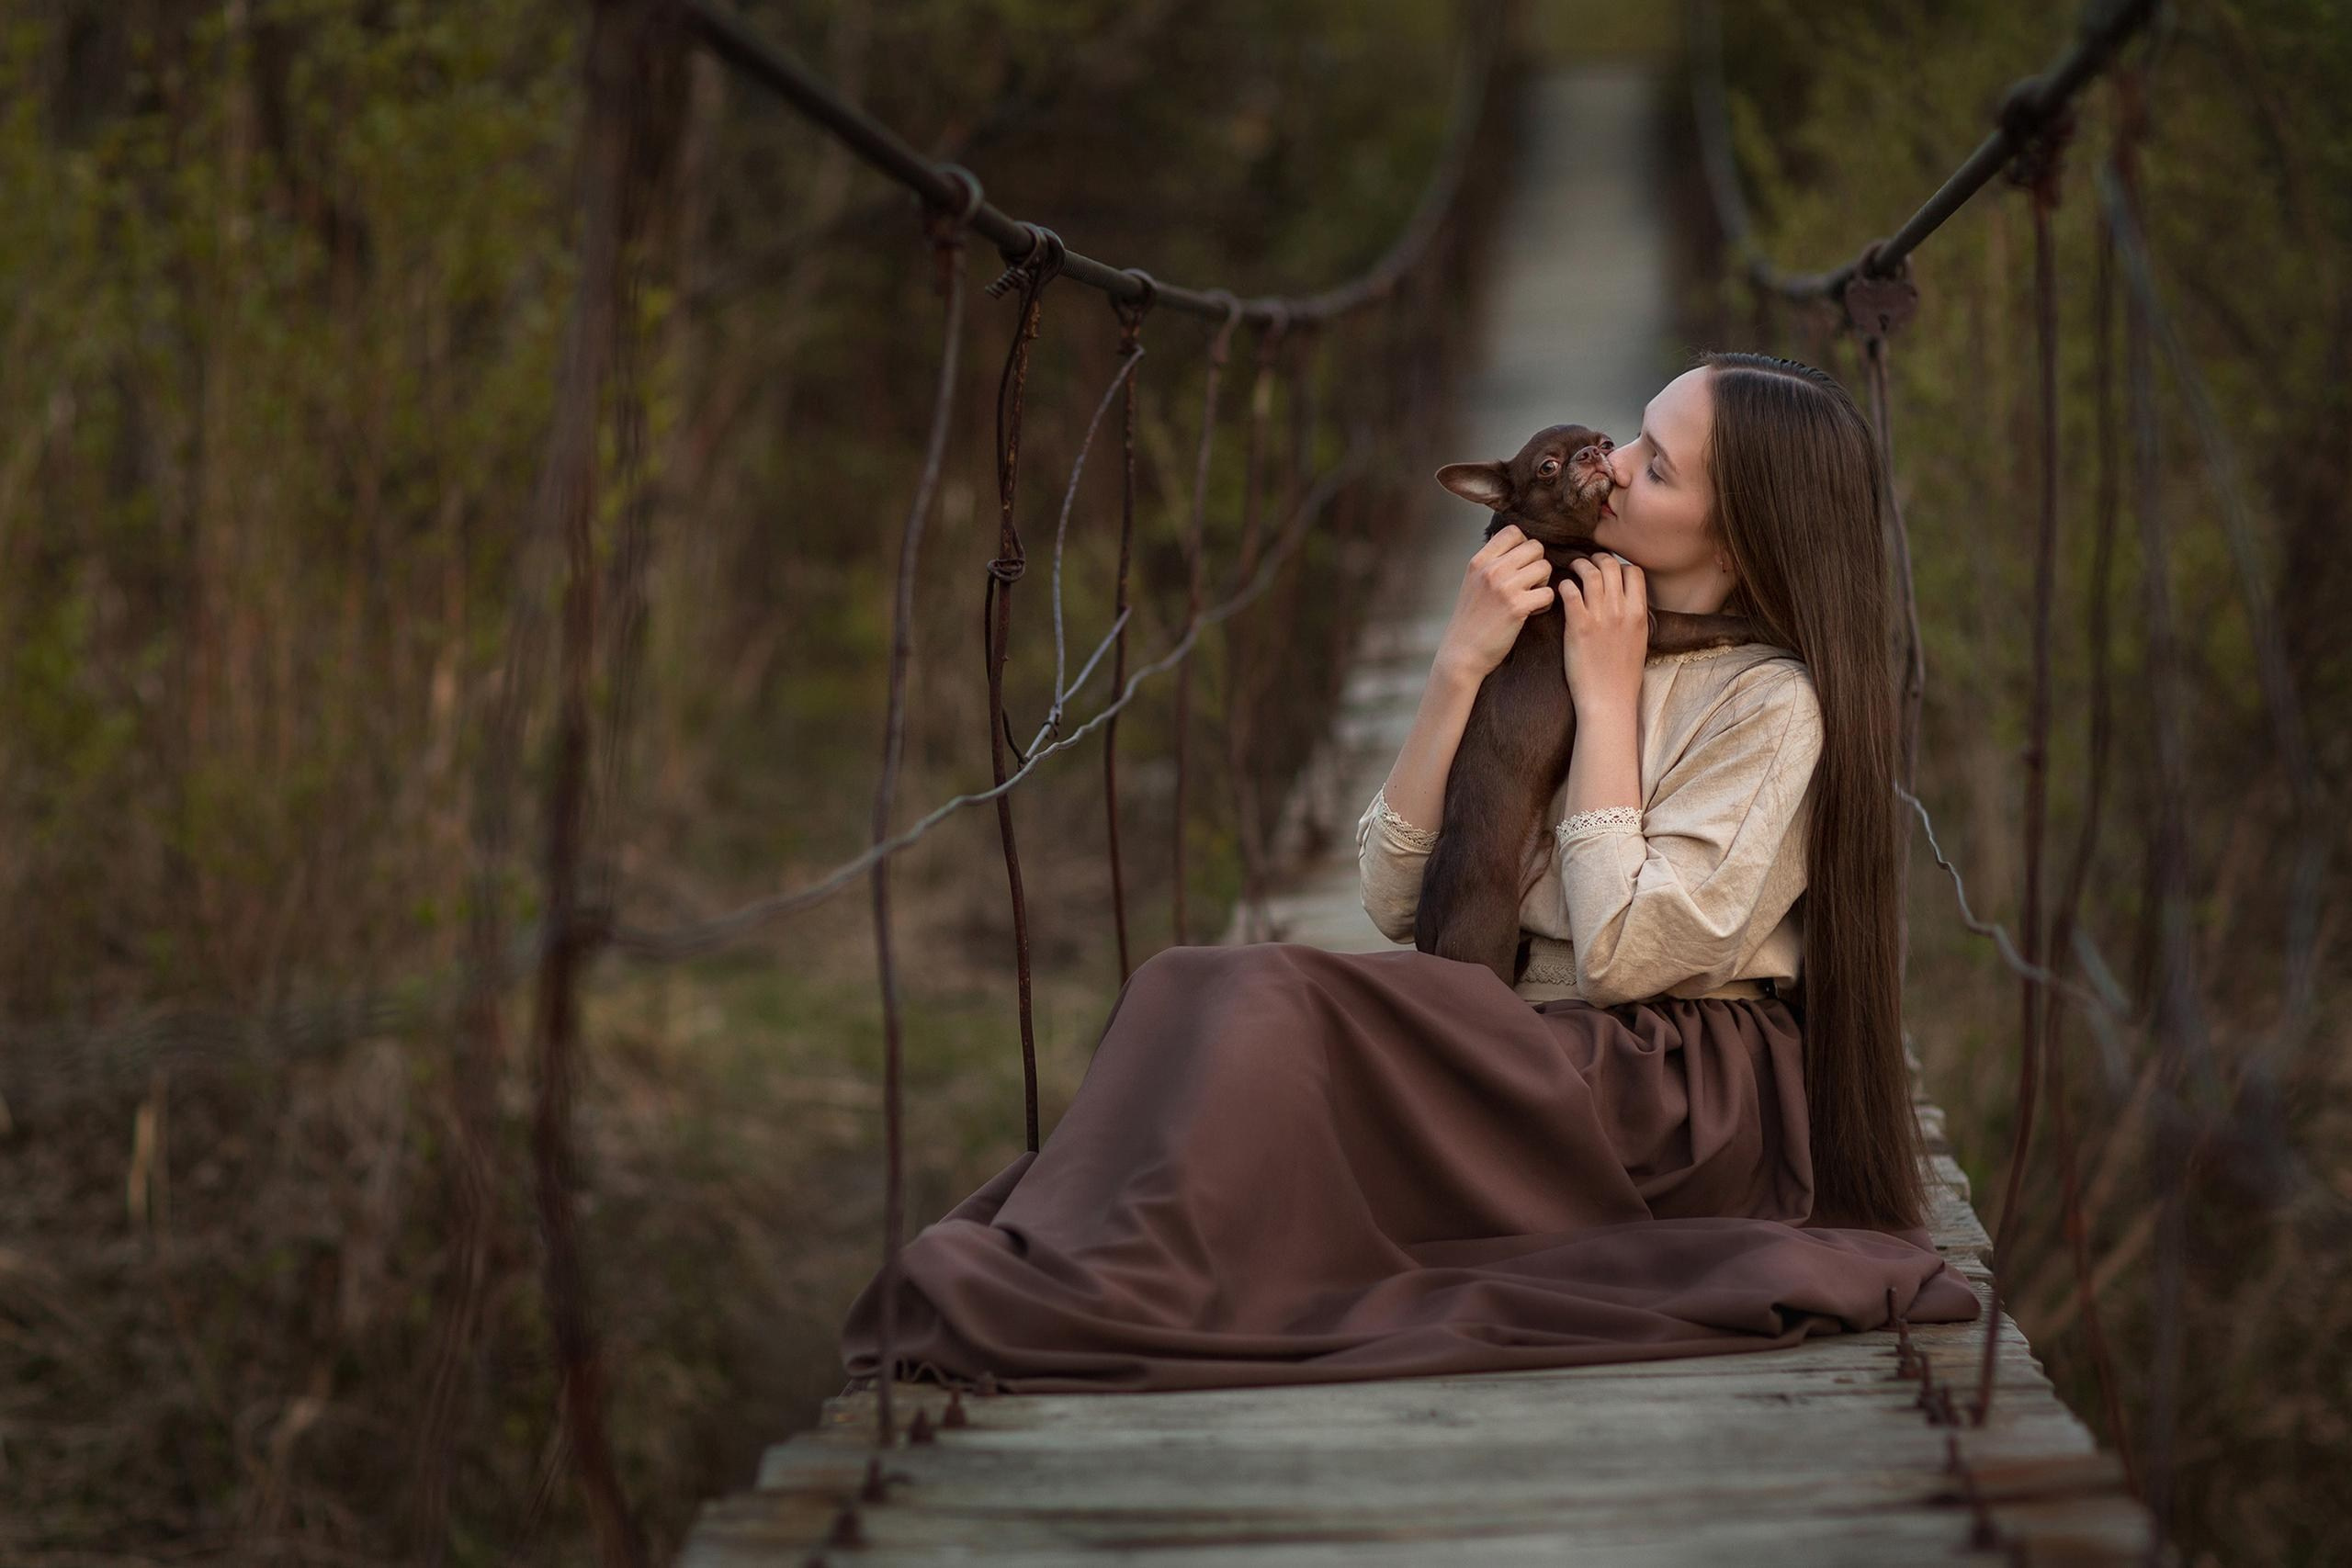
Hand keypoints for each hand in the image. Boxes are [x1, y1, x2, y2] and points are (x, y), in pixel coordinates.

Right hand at [1434, 524, 1553, 683]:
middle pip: (1535, 547)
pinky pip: (1549, 593)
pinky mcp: (1517, 607)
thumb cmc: (1471, 620)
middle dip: (1538, 564)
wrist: (1462, 653)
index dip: (1524, 546)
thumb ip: (1491, 563)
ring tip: (1531, 598)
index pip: (1514, 532)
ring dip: (1544, 583)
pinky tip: (1532, 612)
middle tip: (1529, 584)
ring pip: (1545, 567)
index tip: (1520, 565)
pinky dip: (1545, 604)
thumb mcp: (1472, 582)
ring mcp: (1504, 587)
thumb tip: (1518, 545)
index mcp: (1479, 561)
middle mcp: (1491, 569)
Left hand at [1559, 552, 1647, 710]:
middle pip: (1611, 566)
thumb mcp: (1639, 641)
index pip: (1634, 572)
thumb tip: (1626, 600)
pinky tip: (1562, 590)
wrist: (1609, 699)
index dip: (1620, 565)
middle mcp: (1621, 611)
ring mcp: (1600, 617)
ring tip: (1572, 568)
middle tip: (1587, 563)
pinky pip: (1570, 591)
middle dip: (1598, 559)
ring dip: (1579, 565)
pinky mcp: (1578, 626)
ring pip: (1591, 573)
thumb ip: (1633, 617)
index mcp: (1639, 613)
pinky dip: (1565, 585)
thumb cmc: (1623, 675)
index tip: (1609, 569)